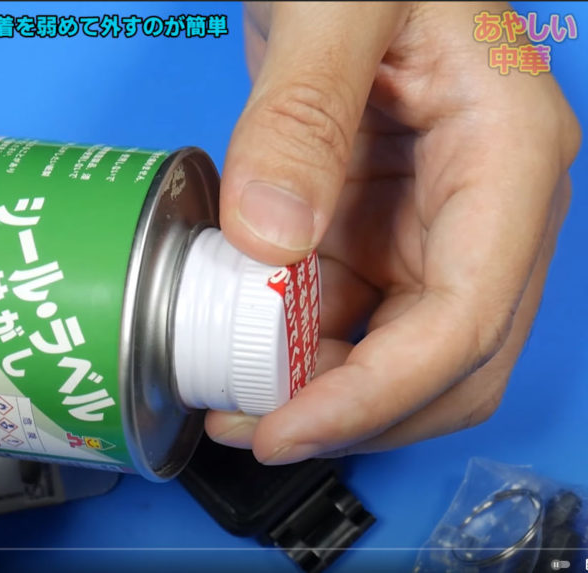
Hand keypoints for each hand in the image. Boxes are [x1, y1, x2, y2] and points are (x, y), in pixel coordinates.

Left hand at [208, 2, 579, 461]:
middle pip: (445, 361)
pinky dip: (296, 341)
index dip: (376, 397)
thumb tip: (274, 236)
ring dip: (317, 388)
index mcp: (506, 153)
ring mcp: (430, 220)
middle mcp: (484, 203)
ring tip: (227, 390)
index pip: (464, 320)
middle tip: (247, 427)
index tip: (285, 429)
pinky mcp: (376, 224)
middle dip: (350, 412)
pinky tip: (237, 337)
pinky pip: (346, 310)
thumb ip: (303, 113)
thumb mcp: (335, 8)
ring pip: (393, 350)